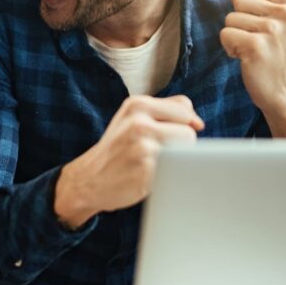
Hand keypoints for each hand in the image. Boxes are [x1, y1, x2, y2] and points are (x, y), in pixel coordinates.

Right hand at [54, 95, 203, 227]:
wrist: (87, 179)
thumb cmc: (117, 149)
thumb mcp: (132, 118)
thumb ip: (166, 111)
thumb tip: (198, 122)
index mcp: (137, 105)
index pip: (185, 110)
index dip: (184, 126)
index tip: (171, 137)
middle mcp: (139, 122)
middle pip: (189, 132)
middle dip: (182, 146)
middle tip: (158, 155)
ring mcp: (142, 147)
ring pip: (187, 153)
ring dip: (177, 162)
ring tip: (154, 165)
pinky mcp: (147, 171)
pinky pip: (176, 171)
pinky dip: (169, 176)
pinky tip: (148, 177)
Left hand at [219, 0, 285, 136]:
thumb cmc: (280, 52)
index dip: (251, 6)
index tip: (264, 23)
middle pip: (239, 0)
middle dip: (241, 20)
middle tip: (257, 38)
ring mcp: (272, 30)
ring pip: (230, 18)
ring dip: (235, 36)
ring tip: (254, 49)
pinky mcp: (256, 46)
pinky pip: (225, 34)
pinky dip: (230, 48)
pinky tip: (246, 58)